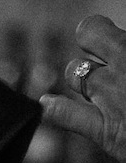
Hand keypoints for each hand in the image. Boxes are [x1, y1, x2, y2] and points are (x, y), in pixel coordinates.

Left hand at [40, 15, 125, 162]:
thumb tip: (122, 46)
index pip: (96, 30)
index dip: (100, 37)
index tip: (110, 45)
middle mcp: (121, 65)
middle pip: (85, 38)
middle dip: (90, 46)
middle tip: (102, 60)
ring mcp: (110, 96)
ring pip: (75, 73)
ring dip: (81, 77)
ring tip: (95, 87)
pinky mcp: (108, 130)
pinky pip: (70, 117)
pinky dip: (55, 111)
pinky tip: (46, 105)